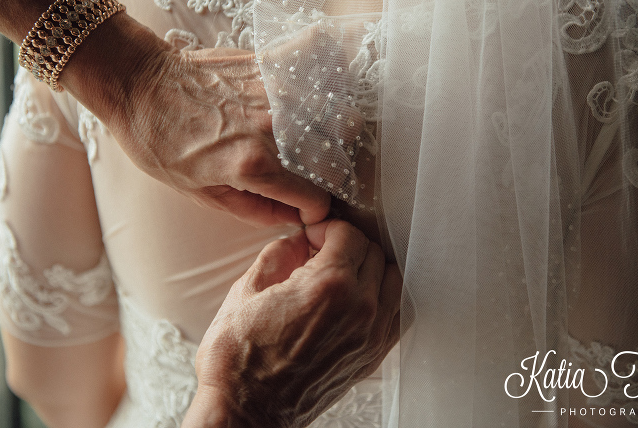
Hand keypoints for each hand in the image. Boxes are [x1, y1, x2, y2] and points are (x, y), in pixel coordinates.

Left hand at [65, 17, 330, 225]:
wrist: (137, 81)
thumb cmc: (158, 140)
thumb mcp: (198, 192)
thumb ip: (252, 210)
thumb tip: (290, 217)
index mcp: (254, 165)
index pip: (316, 198)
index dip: (312, 210)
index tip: (303, 207)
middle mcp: (273, 128)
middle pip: (335, 160)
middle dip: (328, 176)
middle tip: (307, 176)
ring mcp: (277, 92)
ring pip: (340, 119)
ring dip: (332, 135)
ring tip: (311, 140)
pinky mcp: (271, 65)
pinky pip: (319, 67)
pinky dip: (330, 78)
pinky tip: (317, 90)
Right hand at [182, 219, 401, 427]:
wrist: (244, 412)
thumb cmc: (239, 360)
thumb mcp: (246, 290)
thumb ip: (278, 253)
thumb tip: (298, 240)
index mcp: (327, 286)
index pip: (350, 234)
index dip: (327, 228)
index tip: (313, 235)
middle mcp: (358, 308)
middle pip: (374, 252)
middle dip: (347, 244)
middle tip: (321, 252)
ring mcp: (370, 335)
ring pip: (393, 278)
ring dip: (370, 267)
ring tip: (341, 273)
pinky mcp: (372, 356)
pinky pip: (398, 313)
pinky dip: (384, 297)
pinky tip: (359, 298)